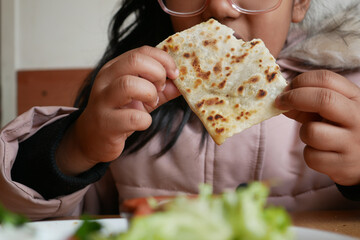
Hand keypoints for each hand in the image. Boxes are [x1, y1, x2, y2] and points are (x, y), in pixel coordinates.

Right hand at [56, 46, 179, 174]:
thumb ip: (162, 89)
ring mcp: (103, 101)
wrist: (93, 139)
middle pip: (135, 60)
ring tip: (151, 103)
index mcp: (114, 68)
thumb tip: (184, 84)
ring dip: (149, 93)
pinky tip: (142, 122)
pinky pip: (133, 117)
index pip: (141, 51)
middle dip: (157, 73)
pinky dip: (145, 120)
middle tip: (160, 88)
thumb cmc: (120, 113)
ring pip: (129, 84)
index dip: (163, 60)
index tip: (174, 74)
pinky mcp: (106, 123)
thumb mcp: (142, 97)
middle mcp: (105, 79)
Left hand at [275, 70, 359, 185]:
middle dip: (294, 98)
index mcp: (356, 98)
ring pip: (311, 132)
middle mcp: (358, 118)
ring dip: (303, 133)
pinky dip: (310, 155)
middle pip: (323, 99)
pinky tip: (322, 154)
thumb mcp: (330, 112)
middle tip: (280, 102)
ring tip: (315, 137)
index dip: (300, 81)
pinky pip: (311, 156)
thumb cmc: (341, 131)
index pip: (327, 79)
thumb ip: (306, 104)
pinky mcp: (344, 165)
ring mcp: (353, 142)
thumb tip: (280, 101)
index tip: (286, 88)